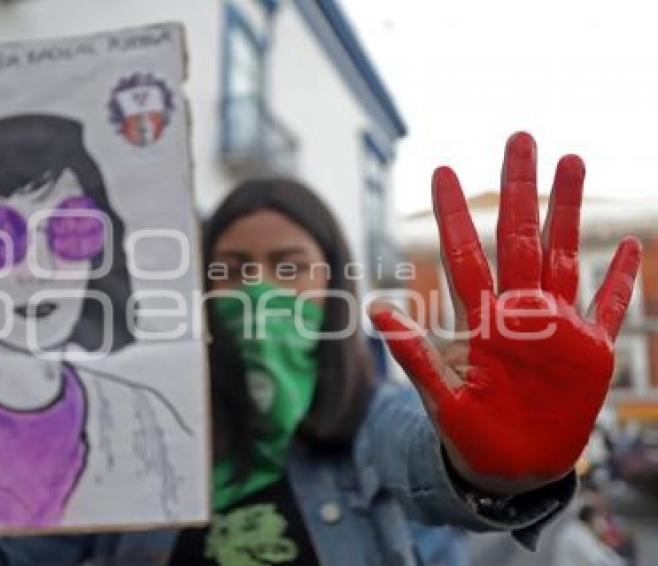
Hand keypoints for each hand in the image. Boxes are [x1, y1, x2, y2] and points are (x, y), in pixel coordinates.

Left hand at [370, 132, 641, 494]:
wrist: (507, 468)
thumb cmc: (470, 434)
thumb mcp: (440, 397)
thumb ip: (414, 354)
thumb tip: (376, 310)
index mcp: (482, 319)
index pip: (465, 254)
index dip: (453, 215)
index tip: (442, 171)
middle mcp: (520, 312)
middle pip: (519, 238)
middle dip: (519, 189)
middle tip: (519, 137)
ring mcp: (557, 328)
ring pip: (565, 255)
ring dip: (568, 211)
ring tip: (572, 161)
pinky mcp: (590, 354)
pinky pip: (608, 309)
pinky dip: (619, 281)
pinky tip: (629, 245)